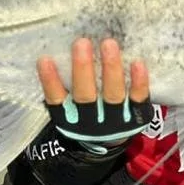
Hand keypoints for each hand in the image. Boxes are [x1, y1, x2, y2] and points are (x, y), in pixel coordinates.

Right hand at [36, 38, 152, 151]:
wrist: (109, 142)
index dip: (50, 81)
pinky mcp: (137, 117)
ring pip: (112, 95)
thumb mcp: (70, 108)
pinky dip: (139, 82)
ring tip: (109, 44)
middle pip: (85, 96)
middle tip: (81, 42)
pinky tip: (137, 63)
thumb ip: (66, 86)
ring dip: (111, 69)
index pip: (56, 99)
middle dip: (82, 68)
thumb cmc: (86, 113)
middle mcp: (91, 122)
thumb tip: (61, 49)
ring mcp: (115, 120)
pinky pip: (138, 99)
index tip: (44, 59)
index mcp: (69, 119)